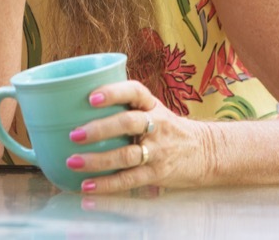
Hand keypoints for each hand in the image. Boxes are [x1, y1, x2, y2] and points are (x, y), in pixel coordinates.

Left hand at [64, 80, 208, 191]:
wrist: (205, 151)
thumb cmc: (166, 128)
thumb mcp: (152, 109)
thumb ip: (124, 106)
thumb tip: (76, 104)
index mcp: (151, 105)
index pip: (134, 91)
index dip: (113, 92)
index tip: (91, 97)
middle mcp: (156, 125)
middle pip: (128, 124)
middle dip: (99, 129)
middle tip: (73, 134)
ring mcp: (158, 150)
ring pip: (126, 155)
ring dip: (97, 160)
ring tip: (73, 162)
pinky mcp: (157, 173)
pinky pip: (129, 179)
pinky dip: (107, 185)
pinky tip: (87, 186)